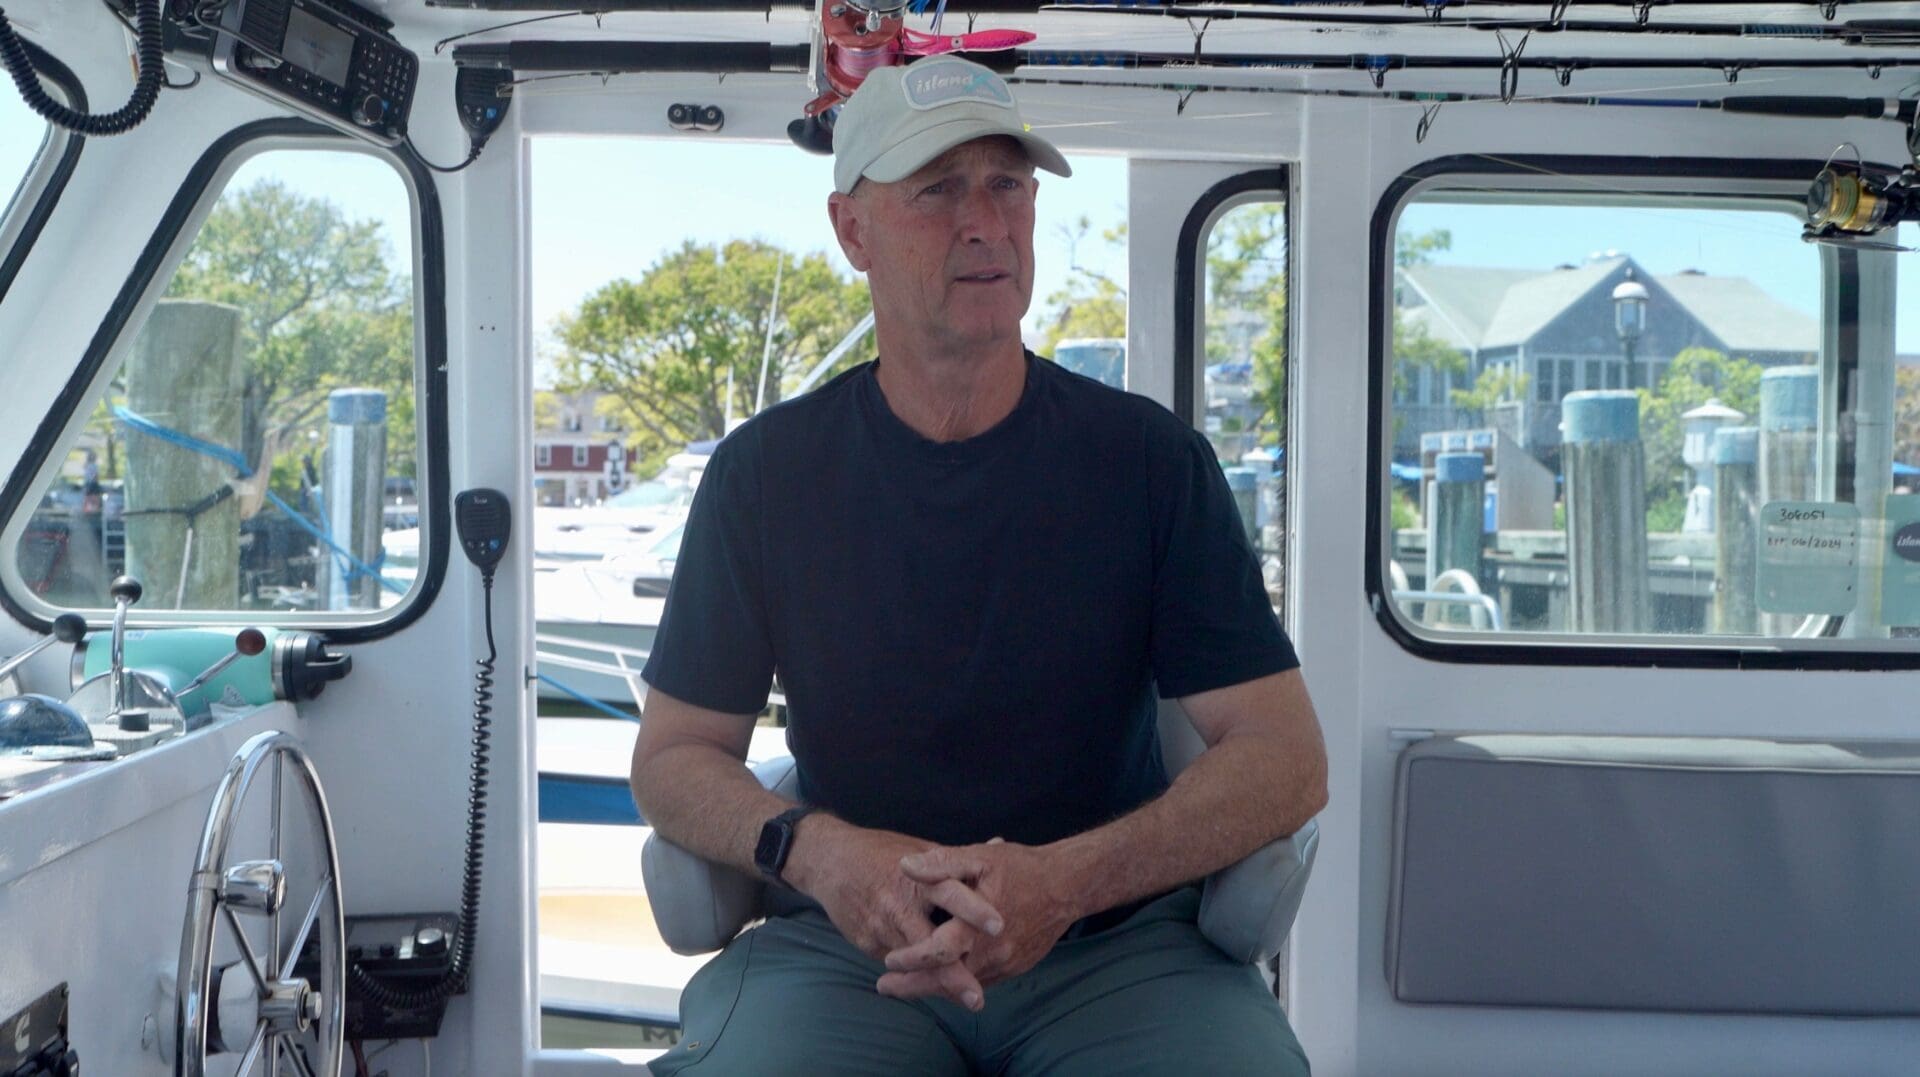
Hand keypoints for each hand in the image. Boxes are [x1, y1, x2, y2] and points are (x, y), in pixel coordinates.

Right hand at [788, 819, 1004, 1010]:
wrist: (828, 860)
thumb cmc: (881, 853)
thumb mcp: (918, 849)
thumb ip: (953, 863)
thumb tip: (996, 845)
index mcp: (918, 877)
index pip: (950, 894)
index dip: (974, 910)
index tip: (999, 927)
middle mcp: (899, 906)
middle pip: (930, 945)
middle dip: (954, 974)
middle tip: (977, 997)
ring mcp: (880, 927)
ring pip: (914, 964)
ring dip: (939, 983)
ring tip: (967, 998)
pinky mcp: (866, 943)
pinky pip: (898, 965)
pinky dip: (918, 976)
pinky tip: (939, 987)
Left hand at [879, 839, 1081, 999]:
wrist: (1067, 886)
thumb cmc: (1021, 869)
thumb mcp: (980, 858)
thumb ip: (942, 864)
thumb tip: (905, 866)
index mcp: (978, 926)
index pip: (939, 952)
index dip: (912, 960)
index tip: (888, 962)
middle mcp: (992, 952)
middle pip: (946, 979)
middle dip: (913, 987)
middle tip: (884, 987)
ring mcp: (1005, 964)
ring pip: (962, 984)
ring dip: (933, 986)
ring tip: (904, 985)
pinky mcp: (1014, 968)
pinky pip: (980, 981)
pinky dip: (957, 981)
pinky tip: (940, 977)